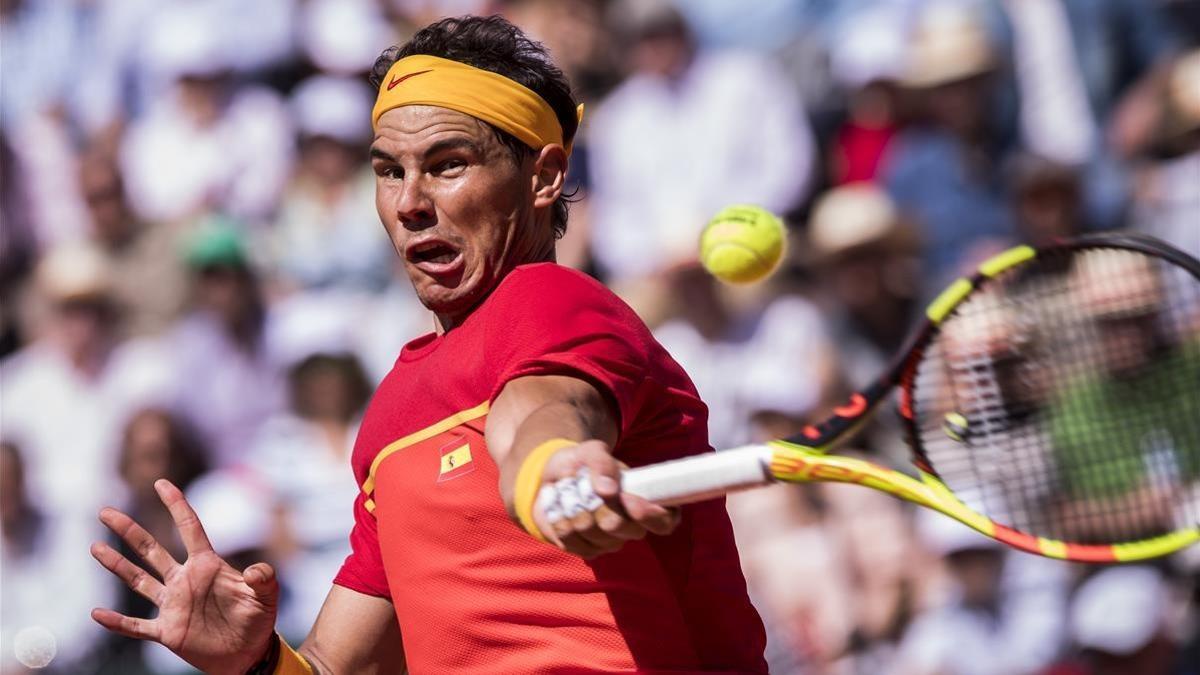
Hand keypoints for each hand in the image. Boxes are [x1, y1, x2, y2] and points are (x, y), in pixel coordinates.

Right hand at [90, 480, 277, 674]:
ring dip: (117, 565)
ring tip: (95, 547)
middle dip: (129, 530)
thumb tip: (257, 571)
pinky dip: (118, 622)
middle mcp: (184, 580)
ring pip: (138, 580)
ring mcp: (173, 605)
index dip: (176, 505)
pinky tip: (97, 614)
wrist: (248, 653)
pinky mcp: (167, 631)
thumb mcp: (267, 596)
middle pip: (151, 550)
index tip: (161, 484)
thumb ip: (265, 579)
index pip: (189, 528)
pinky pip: (136, 626)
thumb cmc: (259, 620)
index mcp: (207, 566)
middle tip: (105, 512)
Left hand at [533, 440, 679, 557]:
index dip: (649, 515)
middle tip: (582, 484)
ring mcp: (610, 542)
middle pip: (620, 528)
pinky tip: (560, 508)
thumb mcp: (592, 451)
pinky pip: (571, 542)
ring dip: (573, 508)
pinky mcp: (587, 550)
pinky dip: (559, 521)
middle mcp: (633, 527)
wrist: (555, 478)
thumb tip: (609, 489)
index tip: (626, 497)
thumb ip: (602, 462)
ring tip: (568, 492)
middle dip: (596, 503)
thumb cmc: (583, 463)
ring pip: (591, 534)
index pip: (665, 522)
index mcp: (646, 502)